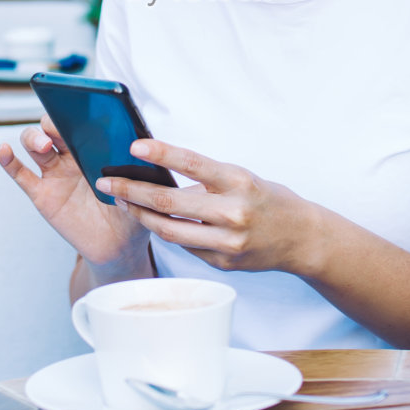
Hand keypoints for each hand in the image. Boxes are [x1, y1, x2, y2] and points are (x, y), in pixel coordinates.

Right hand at [0, 116, 148, 268]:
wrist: (120, 246)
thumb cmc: (132, 210)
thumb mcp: (141, 186)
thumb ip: (137, 166)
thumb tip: (135, 144)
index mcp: (96, 147)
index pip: (80, 119)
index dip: (75, 109)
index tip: (76, 104)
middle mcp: (72, 156)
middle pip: (54, 127)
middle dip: (53, 122)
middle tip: (59, 128)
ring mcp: (55, 173)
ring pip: (35, 145)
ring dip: (34, 138)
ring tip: (42, 144)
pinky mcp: (42, 194)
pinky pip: (21, 174)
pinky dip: (9, 161)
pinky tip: (4, 149)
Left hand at [95, 140, 321, 274]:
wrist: (302, 239)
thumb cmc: (268, 200)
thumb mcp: (242, 178)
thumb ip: (206, 179)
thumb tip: (161, 174)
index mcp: (239, 182)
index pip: (193, 163)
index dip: (162, 153)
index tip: (134, 146)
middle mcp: (232, 212)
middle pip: (169, 201)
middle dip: (131, 190)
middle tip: (106, 182)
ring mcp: (227, 242)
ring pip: (169, 229)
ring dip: (140, 214)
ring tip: (121, 201)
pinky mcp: (222, 263)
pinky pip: (184, 246)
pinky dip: (167, 231)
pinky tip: (154, 220)